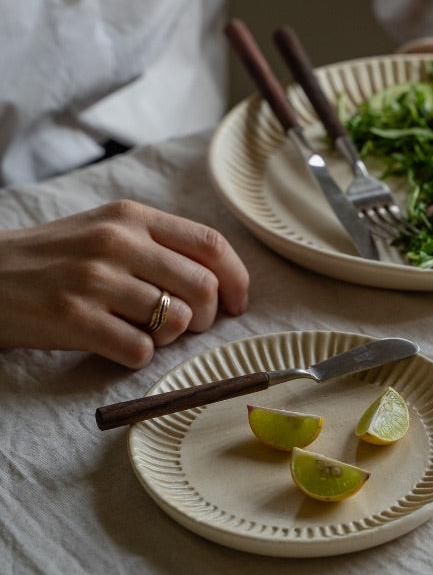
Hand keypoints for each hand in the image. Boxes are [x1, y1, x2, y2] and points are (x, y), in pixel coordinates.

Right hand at [0, 200, 249, 368]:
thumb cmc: (52, 259)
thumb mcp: (104, 229)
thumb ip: (156, 244)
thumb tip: (217, 280)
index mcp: (131, 216)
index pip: (210, 243)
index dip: (236, 278)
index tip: (238, 303)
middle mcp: (117, 242)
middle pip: (202, 286)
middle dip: (207, 317)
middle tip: (188, 327)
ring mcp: (95, 280)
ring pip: (176, 321)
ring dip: (170, 338)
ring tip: (144, 332)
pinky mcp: (74, 319)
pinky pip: (139, 351)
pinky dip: (139, 357)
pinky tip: (118, 346)